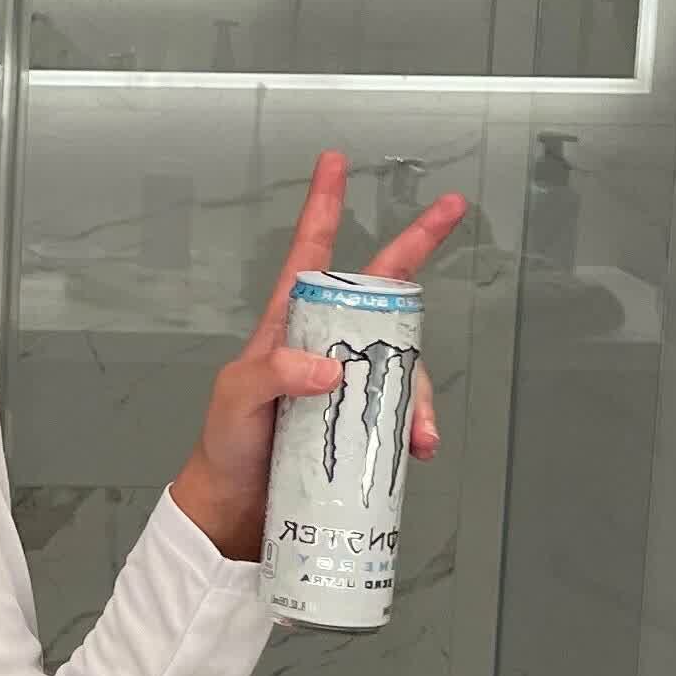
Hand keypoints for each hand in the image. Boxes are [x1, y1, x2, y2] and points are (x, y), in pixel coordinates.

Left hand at [168, 152, 466, 562]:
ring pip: (402, 359)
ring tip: (418, 434)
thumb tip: (331, 365)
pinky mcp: (361, 422)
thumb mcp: (236, 399)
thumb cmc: (226, 446)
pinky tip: (416, 448)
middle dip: (415, 246)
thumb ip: (273, 373)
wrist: (235, 512)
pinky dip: (417, 426)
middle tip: (449, 211)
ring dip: (419, 390)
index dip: (323, 208)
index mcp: (287, 326)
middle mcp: (322, 345)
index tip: (335, 163)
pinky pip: (402, 411)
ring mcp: (346, 382)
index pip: (310, 255)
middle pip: (379, 291)